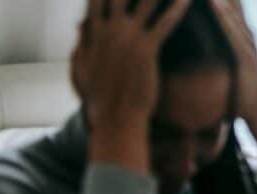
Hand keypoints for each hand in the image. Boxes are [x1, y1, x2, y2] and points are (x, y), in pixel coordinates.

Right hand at [71, 0, 190, 171]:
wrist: (115, 118)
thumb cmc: (102, 98)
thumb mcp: (83, 67)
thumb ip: (82, 43)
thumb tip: (80, 27)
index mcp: (94, 32)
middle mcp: (109, 30)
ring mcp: (127, 38)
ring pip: (145, 1)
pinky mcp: (146, 50)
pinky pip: (164, 23)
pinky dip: (176, 8)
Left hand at [210, 0, 256, 159]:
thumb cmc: (239, 97)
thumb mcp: (225, 71)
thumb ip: (216, 56)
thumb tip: (195, 51)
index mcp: (239, 37)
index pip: (226, 5)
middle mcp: (245, 36)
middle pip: (230, 1)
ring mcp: (247, 45)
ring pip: (231, 11)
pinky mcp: (245, 56)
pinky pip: (231, 30)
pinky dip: (221, 14)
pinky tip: (211, 0)